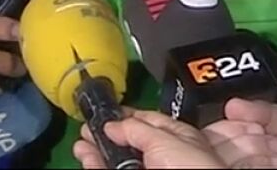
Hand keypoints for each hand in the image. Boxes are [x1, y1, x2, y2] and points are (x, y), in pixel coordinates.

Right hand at [74, 109, 224, 168]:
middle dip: (106, 134)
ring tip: (82, 144)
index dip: (124, 115)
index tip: (104, 112)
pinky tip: (88, 158)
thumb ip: (136, 128)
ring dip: (98, 151)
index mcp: (178, 137)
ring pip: (118, 160)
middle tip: (87, 128)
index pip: (146, 120)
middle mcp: (163, 157)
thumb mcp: (164, 139)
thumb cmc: (194, 169)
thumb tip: (112, 123)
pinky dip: (97, 165)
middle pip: (129, 141)